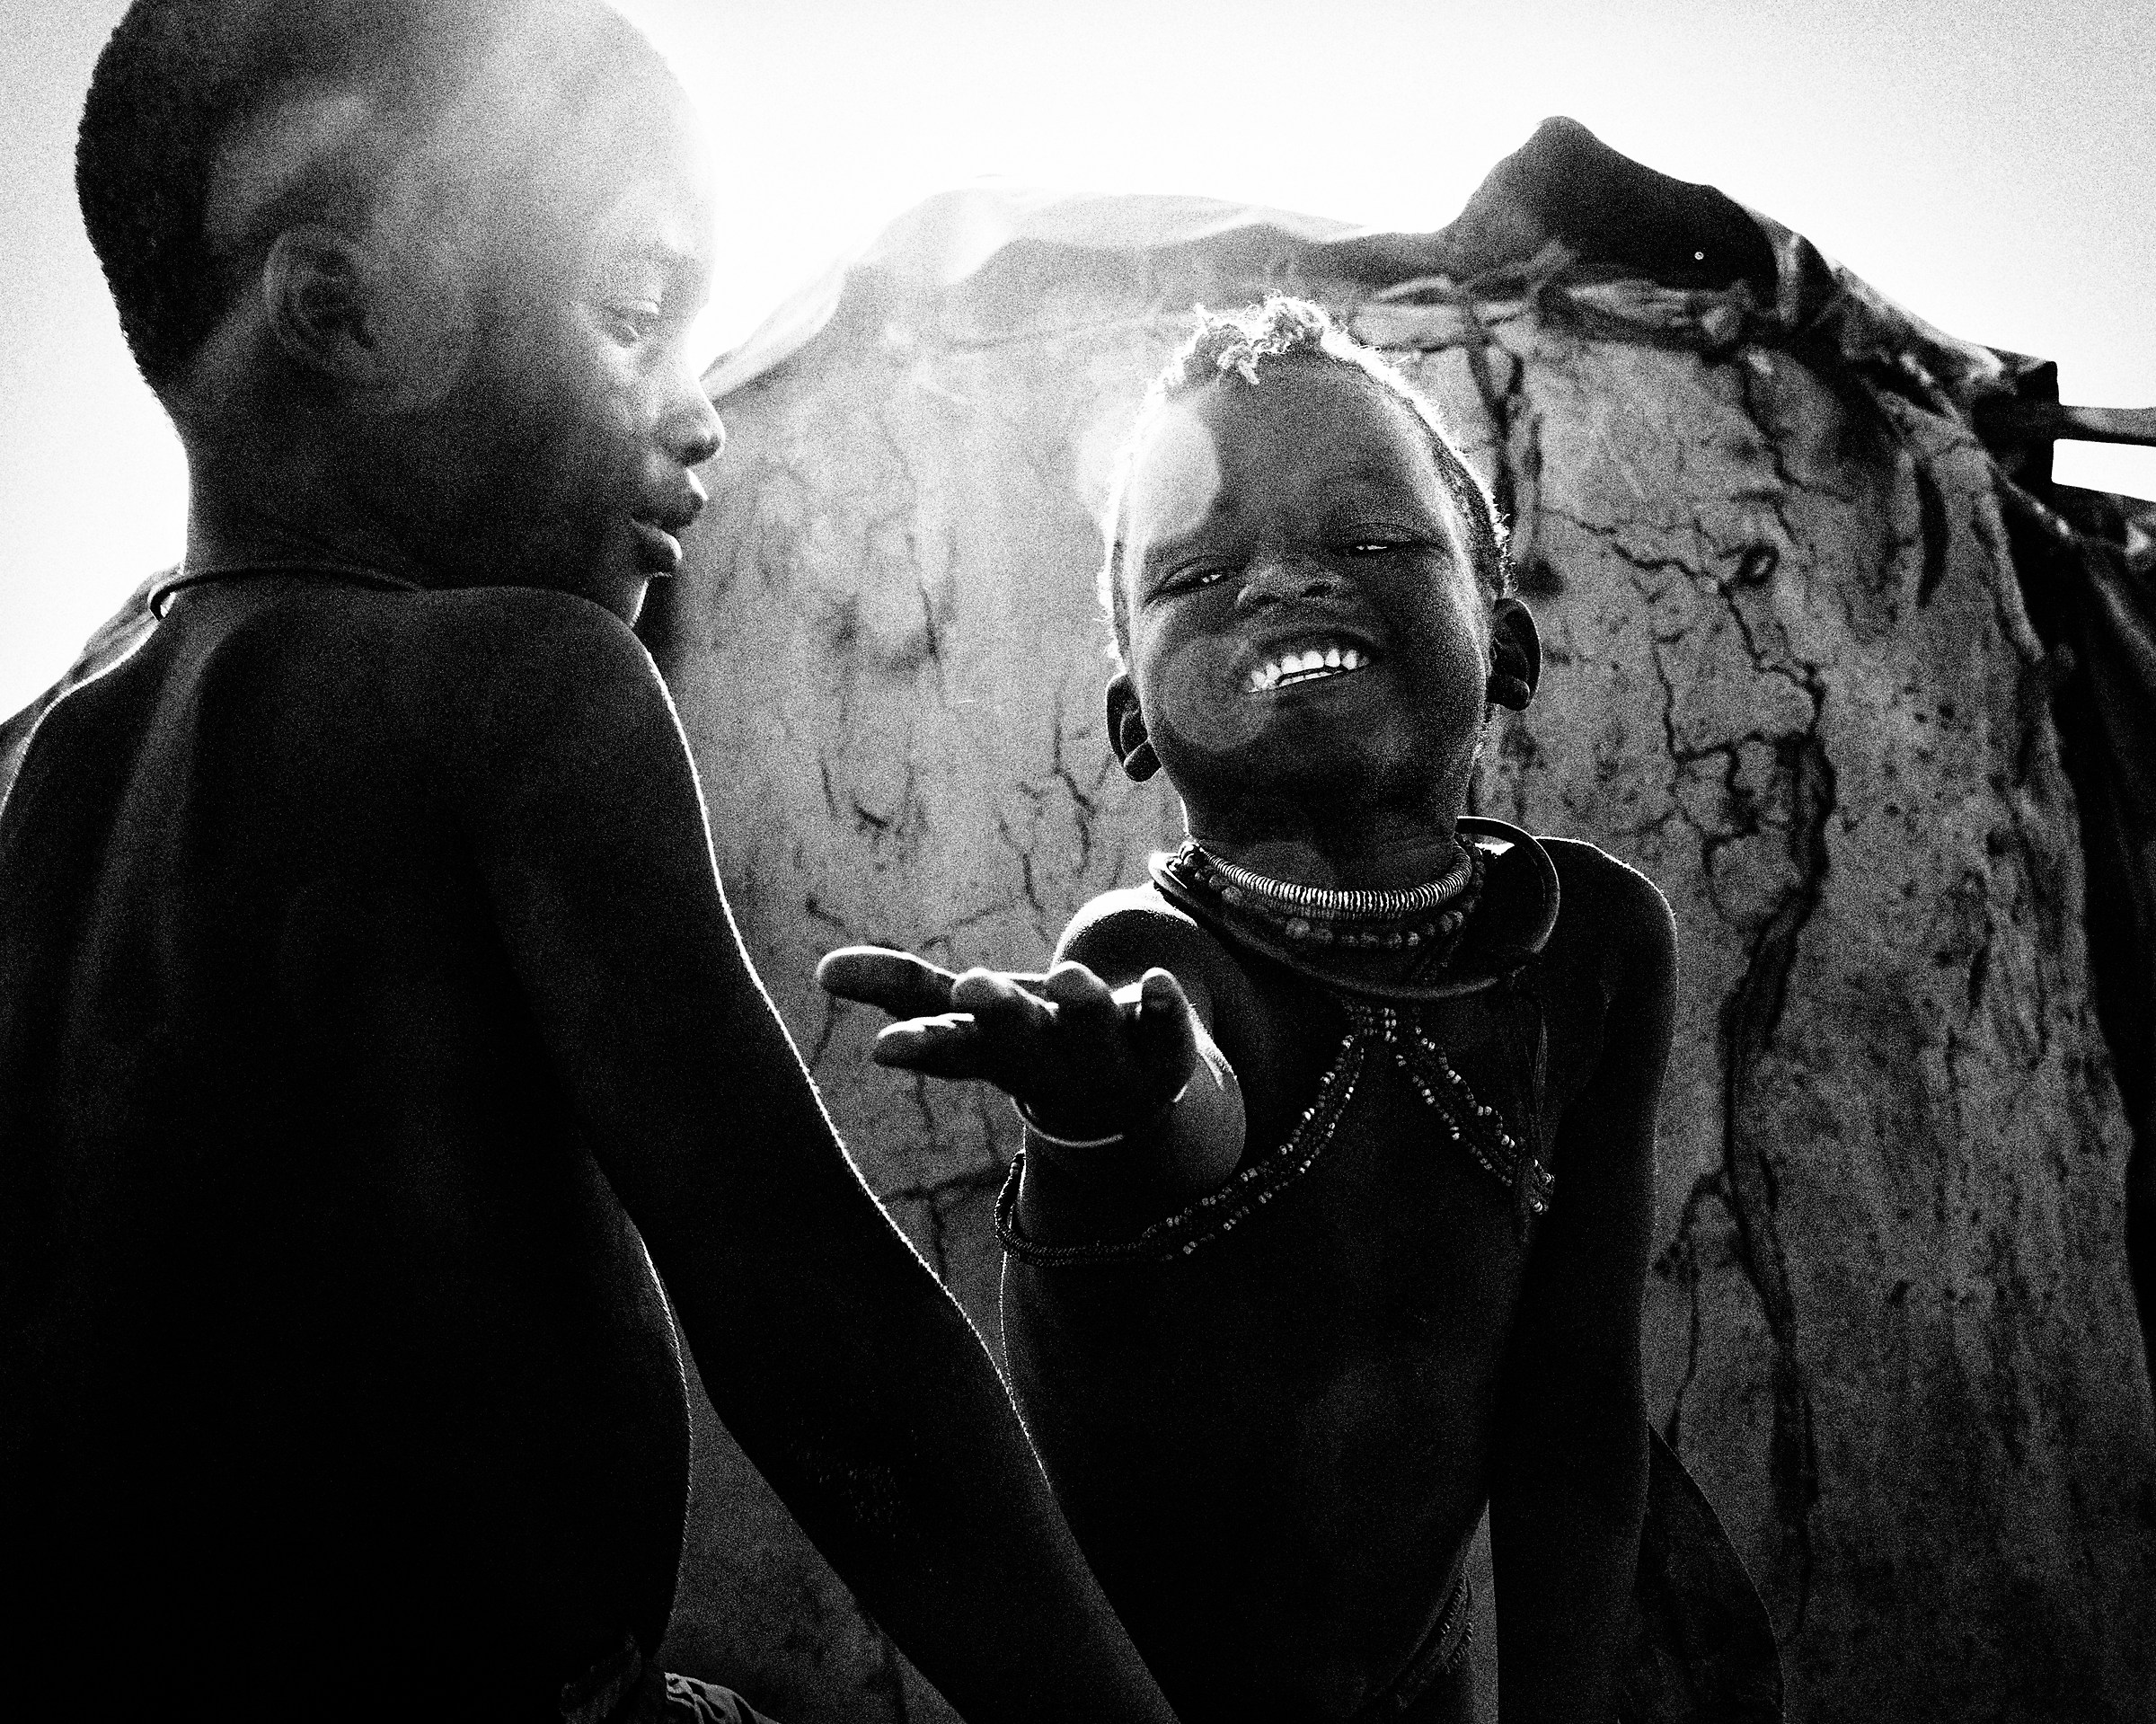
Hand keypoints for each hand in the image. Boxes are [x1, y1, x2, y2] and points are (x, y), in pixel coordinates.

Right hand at [816, 947, 1199, 1140]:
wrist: (1130, 1098)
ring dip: (1082, 1007)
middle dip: (999, 1016)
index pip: (951, 1051)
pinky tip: (1163, 981)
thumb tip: (821, 970)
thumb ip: (901, 990)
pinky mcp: (1164, 1051)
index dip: (921, 1047)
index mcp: (993, 1055)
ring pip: (1092, 1034)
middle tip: (974, 987)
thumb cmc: (1030, 1040)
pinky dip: (1165, 1010)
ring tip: (1071, 978)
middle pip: (1020, 1042)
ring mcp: (1107, 1061)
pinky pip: (1169, 1033)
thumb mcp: (969, 1016)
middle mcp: (1047, 1063)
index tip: (886, 1049)